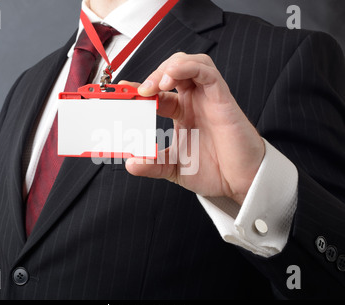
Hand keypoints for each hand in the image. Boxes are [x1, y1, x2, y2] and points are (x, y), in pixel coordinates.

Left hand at [121, 52, 264, 204]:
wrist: (241, 182)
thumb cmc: (214, 171)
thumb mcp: (173, 168)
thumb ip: (152, 164)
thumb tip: (130, 163)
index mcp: (182, 113)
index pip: (158, 93)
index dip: (139, 90)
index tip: (121, 92)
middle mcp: (194, 102)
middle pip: (172, 71)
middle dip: (152, 75)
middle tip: (137, 91)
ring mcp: (208, 98)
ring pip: (189, 63)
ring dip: (168, 67)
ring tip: (155, 84)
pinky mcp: (222, 98)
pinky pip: (206, 71)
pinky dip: (187, 68)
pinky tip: (171, 78)